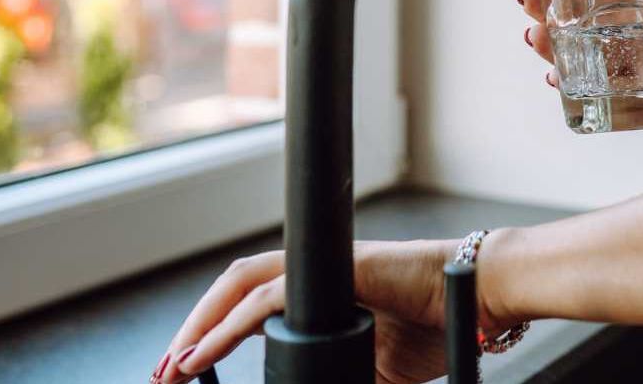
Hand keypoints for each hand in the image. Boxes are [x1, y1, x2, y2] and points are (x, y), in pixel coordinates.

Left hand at [153, 240, 510, 383]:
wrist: (477, 300)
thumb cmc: (437, 325)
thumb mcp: (374, 367)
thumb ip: (337, 375)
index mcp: (320, 293)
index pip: (252, 303)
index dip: (213, 332)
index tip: (186, 370)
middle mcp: (316, 274)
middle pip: (234, 288)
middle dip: (193, 329)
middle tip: (165, 373)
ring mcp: (325, 270)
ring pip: (242, 285)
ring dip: (200, 325)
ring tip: (174, 365)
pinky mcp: (337, 272)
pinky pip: (269, 298)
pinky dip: (229, 327)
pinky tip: (203, 353)